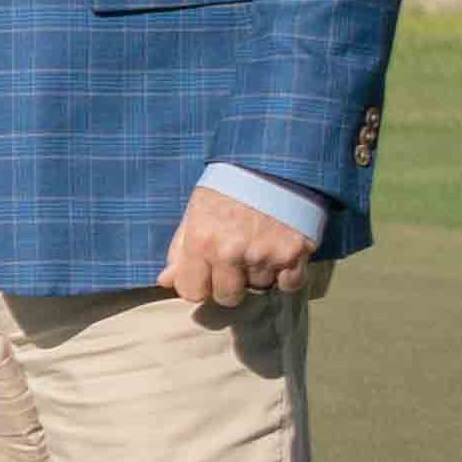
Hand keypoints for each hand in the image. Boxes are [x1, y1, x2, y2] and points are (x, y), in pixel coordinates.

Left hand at [161, 180, 319, 312]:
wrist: (271, 164)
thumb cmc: (228, 187)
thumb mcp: (195, 211)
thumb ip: (179, 249)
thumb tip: (166, 281)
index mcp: (201, 242)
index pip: (193, 292)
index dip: (197, 286)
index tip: (204, 276)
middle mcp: (232, 253)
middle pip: (227, 298)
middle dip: (228, 285)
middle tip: (233, 263)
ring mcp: (265, 255)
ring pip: (259, 289)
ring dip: (257, 275)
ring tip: (257, 249)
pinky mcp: (296, 253)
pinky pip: (290, 284)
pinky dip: (286, 276)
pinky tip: (279, 256)